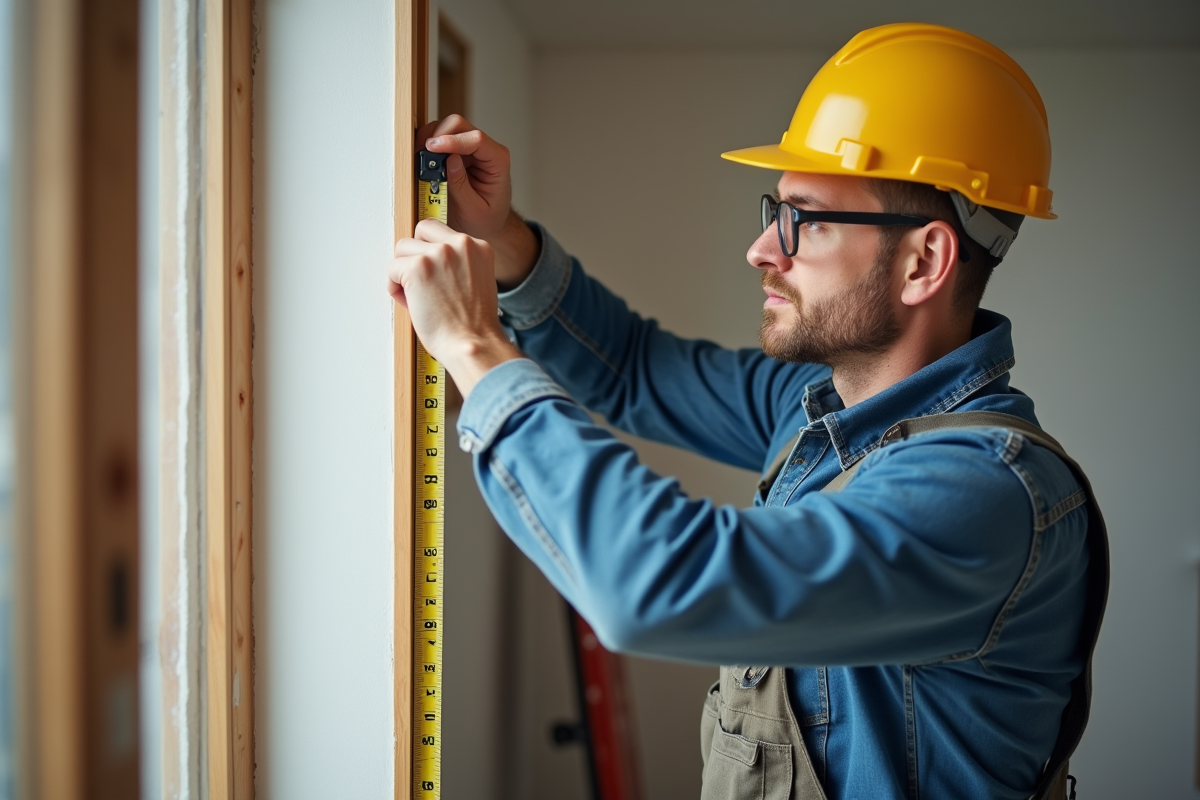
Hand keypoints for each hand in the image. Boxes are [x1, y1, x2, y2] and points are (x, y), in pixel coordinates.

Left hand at [388, 218, 521, 397]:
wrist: (473, 344)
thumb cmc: (473, 325)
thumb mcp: (477, 281)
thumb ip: (458, 263)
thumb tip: (426, 258)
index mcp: (478, 246)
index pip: (441, 232)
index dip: (431, 252)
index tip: (430, 273)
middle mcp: (460, 244)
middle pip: (420, 231)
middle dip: (415, 254)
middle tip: (419, 283)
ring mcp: (438, 253)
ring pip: (402, 249)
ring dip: (403, 272)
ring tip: (416, 296)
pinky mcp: (418, 267)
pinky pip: (392, 269)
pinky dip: (394, 288)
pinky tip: (411, 304)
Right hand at [418, 115, 538, 288]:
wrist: (486, 225)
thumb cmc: (485, 220)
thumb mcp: (474, 210)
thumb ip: (462, 186)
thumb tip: (450, 160)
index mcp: (497, 161)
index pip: (477, 139)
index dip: (453, 140)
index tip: (433, 147)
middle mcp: (485, 149)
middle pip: (459, 125)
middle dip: (438, 134)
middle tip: (422, 152)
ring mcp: (469, 149)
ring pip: (447, 128)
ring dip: (431, 139)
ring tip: (420, 158)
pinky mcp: (456, 153)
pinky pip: (440, 140)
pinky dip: (428, 146)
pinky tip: (422, 159)